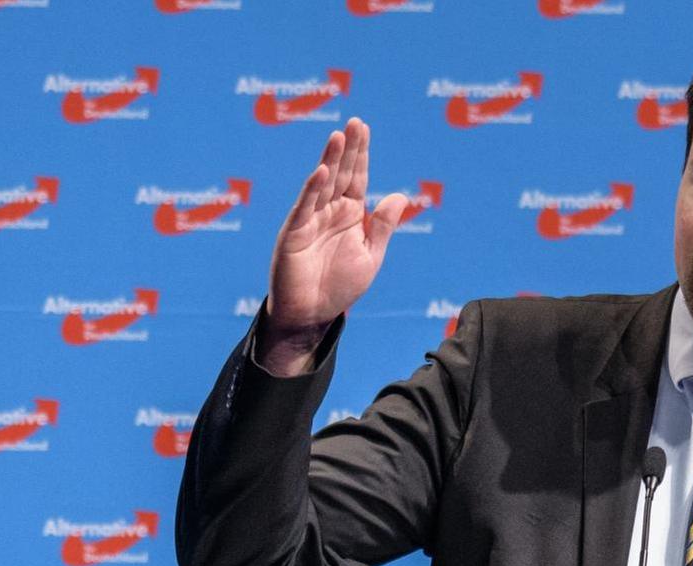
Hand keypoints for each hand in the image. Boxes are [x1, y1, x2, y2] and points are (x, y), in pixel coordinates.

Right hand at [259, 118, 407, 374]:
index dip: (361, 154)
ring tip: (339, 137)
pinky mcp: (294, 233)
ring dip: (330, 161)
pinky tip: (322, 171)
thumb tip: (398, 195)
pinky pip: (305, 207)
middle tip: (356, 122)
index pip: (357, 178)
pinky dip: (313, 189)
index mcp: (349, 215)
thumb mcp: (370, 256)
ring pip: (322, 184)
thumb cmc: (339, 287)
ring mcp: (310, 219)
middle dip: (348, 149)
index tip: (364, 128)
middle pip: (340, 173)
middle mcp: (329, 211)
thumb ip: (382, 226)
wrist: (312, 315)